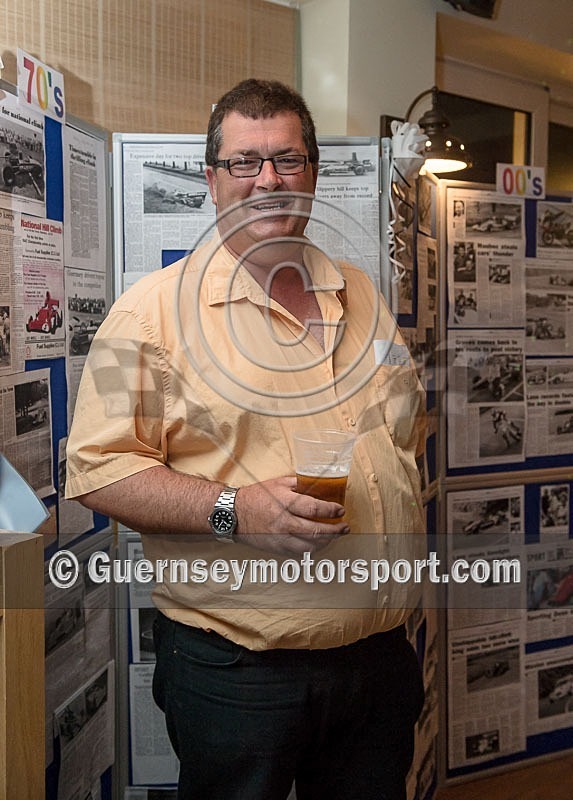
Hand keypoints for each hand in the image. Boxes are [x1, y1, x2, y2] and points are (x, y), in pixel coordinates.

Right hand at [234, 476, 348, 555]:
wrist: (233, 514)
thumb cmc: (257, 496)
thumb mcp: (278, 483)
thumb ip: (299, 484)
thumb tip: (320, 484)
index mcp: (285, 503)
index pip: (314, 509)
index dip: (331, 511)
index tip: (341, 510)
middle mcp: (283, 522)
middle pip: (316, 531)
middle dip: (335, 530)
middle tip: (344, 527)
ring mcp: (280, 538)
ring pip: (310, 545)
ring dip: (327, 542)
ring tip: (334, 536)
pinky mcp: (277, 548)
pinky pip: (300, 553)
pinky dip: (313, 550)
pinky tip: (319, 544)